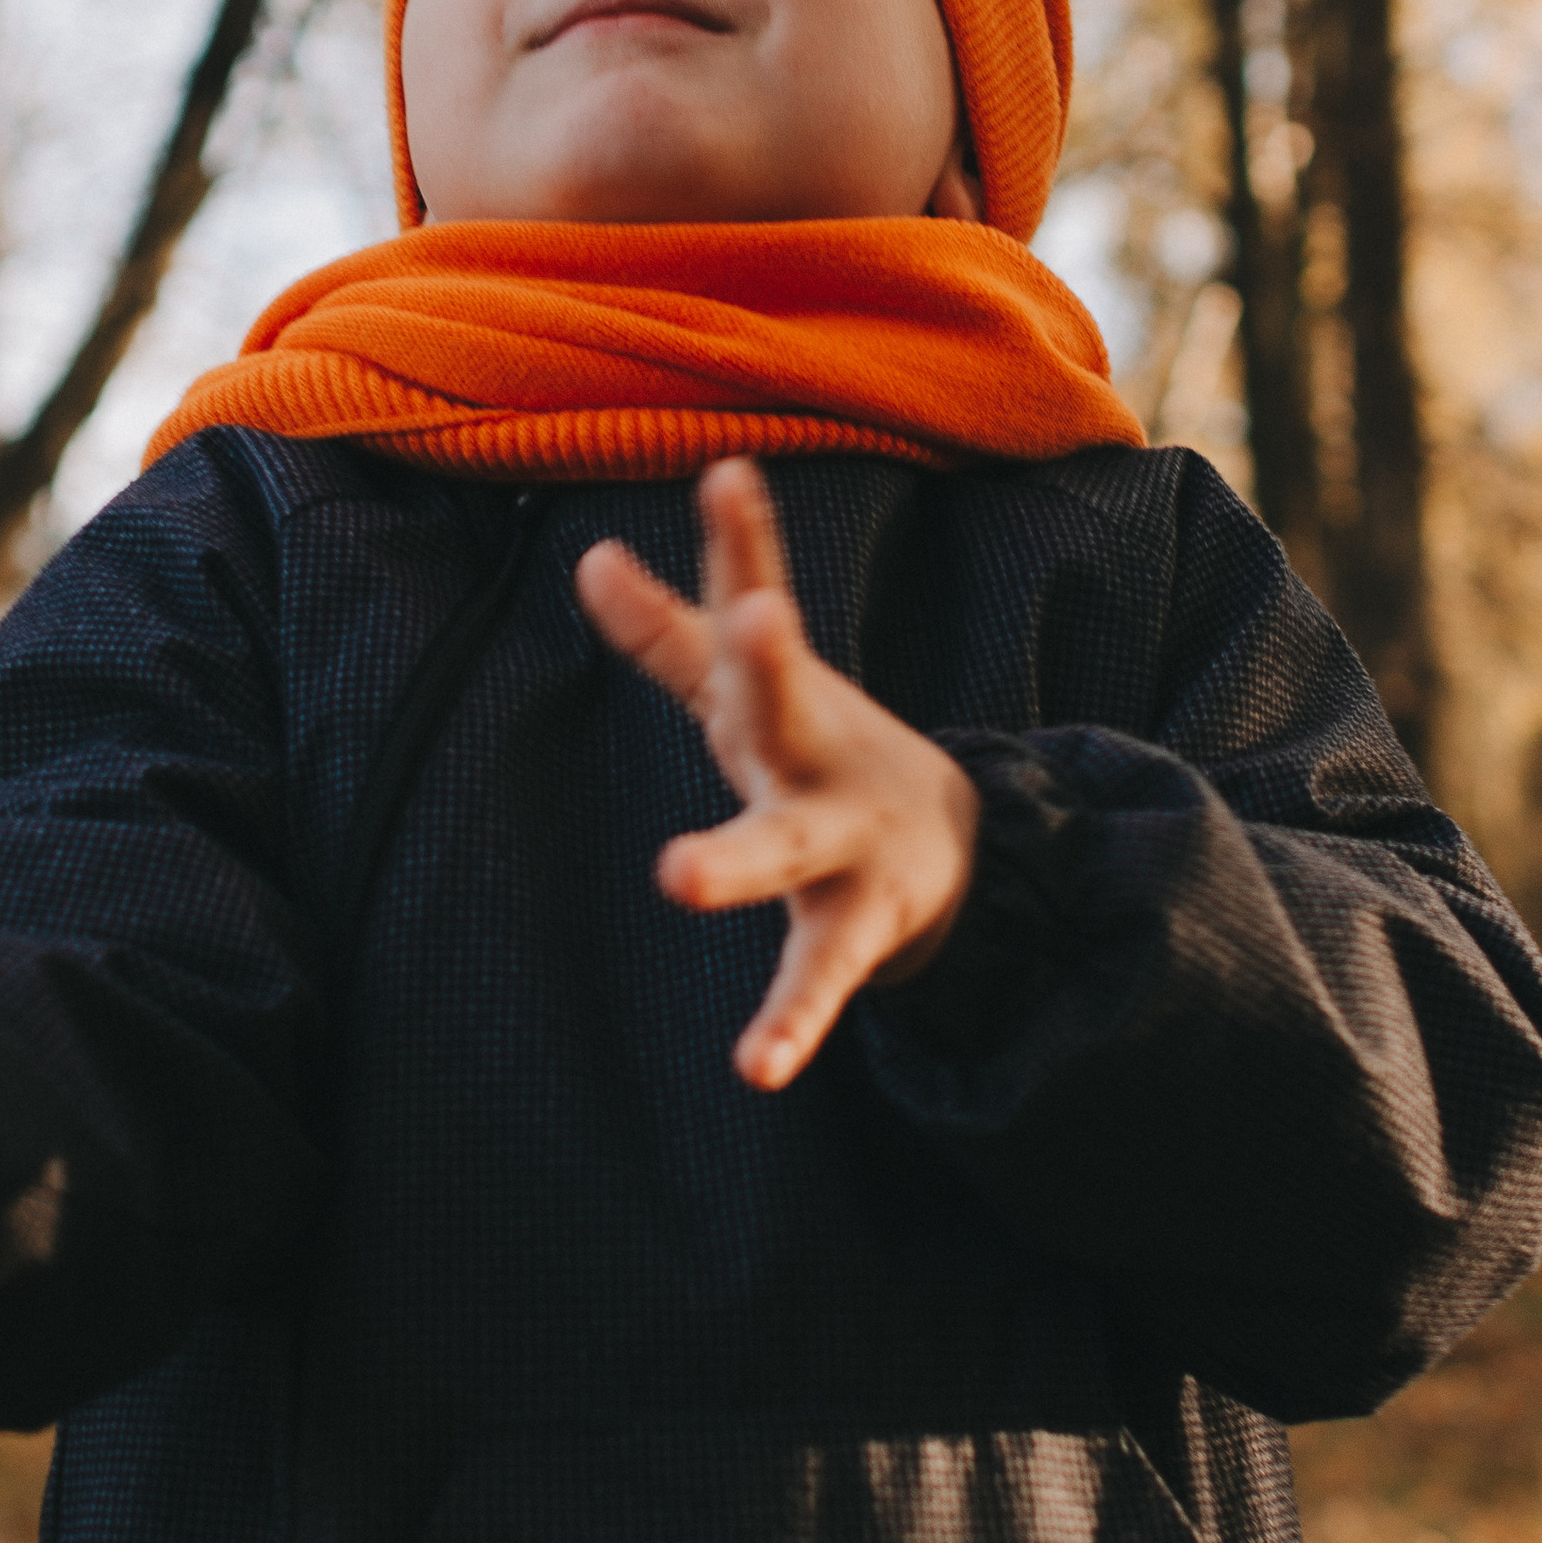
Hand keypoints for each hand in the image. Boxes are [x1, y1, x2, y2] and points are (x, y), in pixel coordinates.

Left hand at [574, 457, 979, 1091]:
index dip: (741, 542)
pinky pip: (814, 979)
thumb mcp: (746, 694)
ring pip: (785, 851)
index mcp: (782, 695)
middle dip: (769, 662)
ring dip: (734, 860)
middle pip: (783, 706)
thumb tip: (588, 556)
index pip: (753, 604)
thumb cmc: (819, 758)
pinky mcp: (852, 929)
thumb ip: (669, 634)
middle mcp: (817, 756)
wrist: (953, 855)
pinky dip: (788, 1024)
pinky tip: (754, 1068)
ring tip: (674, 875)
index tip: (729, 474)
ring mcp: (843, 843)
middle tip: (756, 617)